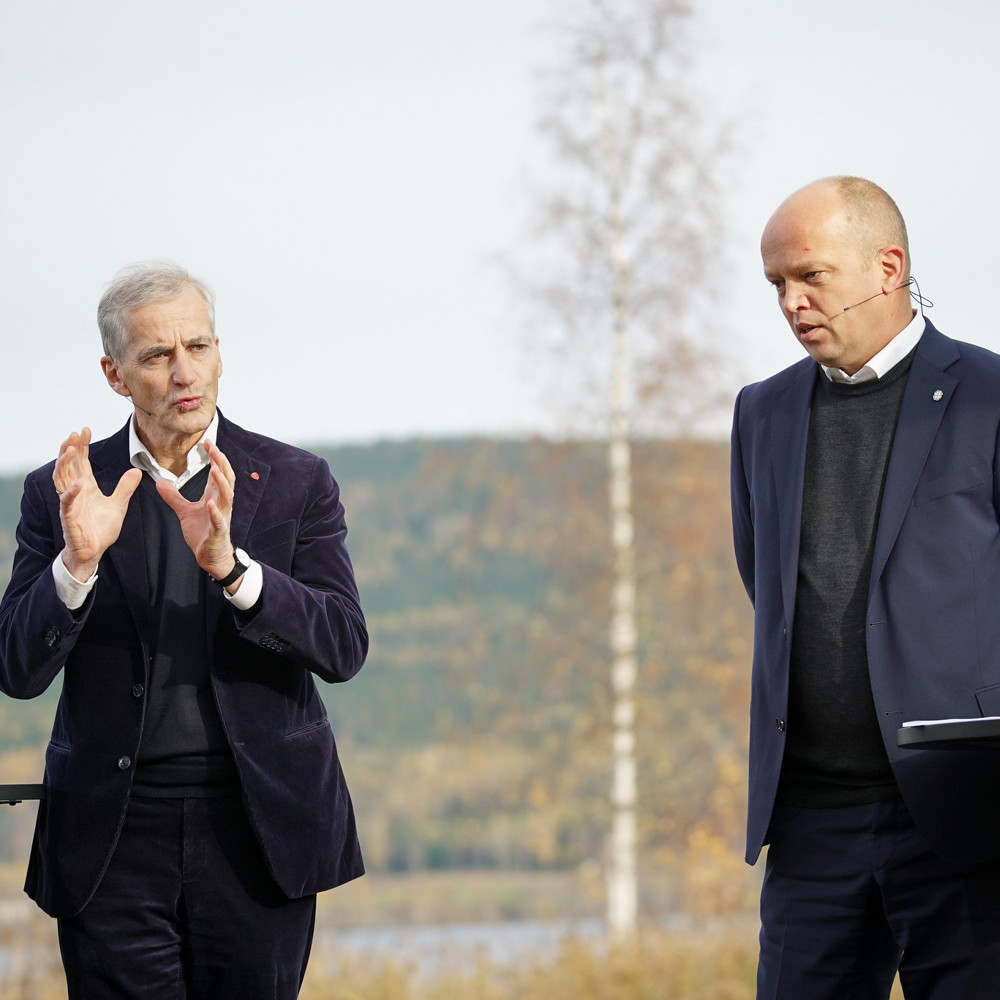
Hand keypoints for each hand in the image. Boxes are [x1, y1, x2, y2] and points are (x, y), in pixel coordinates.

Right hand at [54, 427, 141, 580]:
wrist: (94, 551)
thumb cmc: (101, 528)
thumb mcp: (118, 504)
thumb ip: (125, 487)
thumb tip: (136, 470)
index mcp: (86, 487)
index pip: (81, 462)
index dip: (82, 446)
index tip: (85, 430)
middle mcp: (76, 492)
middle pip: (69, 466)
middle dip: (70, 449)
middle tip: (75, 433)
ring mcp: (70, 504)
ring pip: (62, 479)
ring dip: (65, 464)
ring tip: (70, 449)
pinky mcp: (69, 518)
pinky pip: (67, 503)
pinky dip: (71, 493)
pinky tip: (78, 483)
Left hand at [156, 440, 238, 583]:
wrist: (211, 556)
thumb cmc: (203, 532)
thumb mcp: (184, 511)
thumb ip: (174, 496)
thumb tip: (160, 482)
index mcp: (214, 496)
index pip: (218, 472)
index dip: (215, 457)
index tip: (208, 442)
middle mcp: (221, 503)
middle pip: (226, 479)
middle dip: (221, 463)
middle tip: (214, 448)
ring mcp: (221, 517)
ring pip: (226, 496)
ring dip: (221, 483)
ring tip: (215, 470)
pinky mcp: (218, 531)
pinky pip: (218, 521)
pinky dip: (215, 512)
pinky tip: (210, 503)